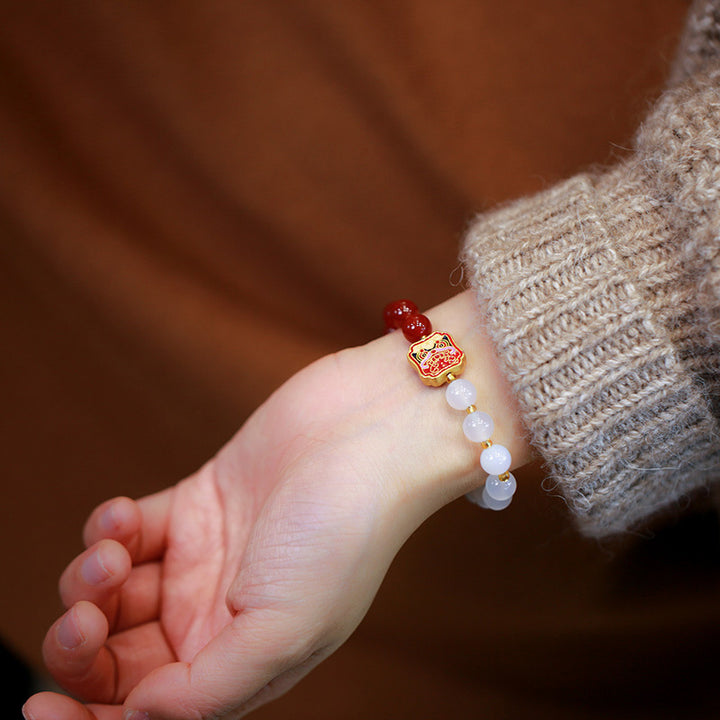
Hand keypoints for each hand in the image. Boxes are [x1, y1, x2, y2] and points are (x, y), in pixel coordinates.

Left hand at [24, 291, 531, 719]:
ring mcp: (206, 559)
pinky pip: (129, 529)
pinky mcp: (196, 504)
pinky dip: (111, 527)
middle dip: (83, 646)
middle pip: (121, 657)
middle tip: (85, 617)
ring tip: (111, 553)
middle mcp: (221, 616)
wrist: (369, 429)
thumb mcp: (288, 628)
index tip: (40, 710)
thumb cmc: (346, 528)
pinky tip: (125, 514)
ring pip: (116, 593)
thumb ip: (210, 687)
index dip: (91, 719)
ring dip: (92, 580)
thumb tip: (137, 715)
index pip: (152, 710)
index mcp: (245, 659)